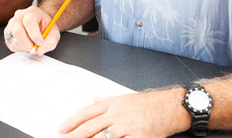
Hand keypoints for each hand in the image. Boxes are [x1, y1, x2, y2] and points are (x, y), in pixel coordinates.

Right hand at [3, 6, 60, 54]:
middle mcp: (19, 16)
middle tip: (36, 48)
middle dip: (28, 44)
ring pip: (14, 40)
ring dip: (25, 47)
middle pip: (18, 31)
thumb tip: (40, 50)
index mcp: (32, 12)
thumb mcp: (54, 33)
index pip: (29, 22)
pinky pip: (12, 45)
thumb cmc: (46, 26)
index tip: (40, 42)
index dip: (34, 35)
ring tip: (32, 44)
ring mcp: (11, 24)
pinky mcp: (7, 33)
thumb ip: (50, 42)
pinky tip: (26, 43)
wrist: (41, 24)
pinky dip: (20, 48)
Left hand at [59, 89, 188, 137]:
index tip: (61, 129)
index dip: (72, 121)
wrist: (169, 107)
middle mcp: (117, 114)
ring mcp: (127, 127)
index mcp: (112, 103)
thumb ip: (107, 101)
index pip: (86, 113)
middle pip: (90, 127)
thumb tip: (94, 99)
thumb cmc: (148, 104)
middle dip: (75, 135)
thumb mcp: (124, 98)